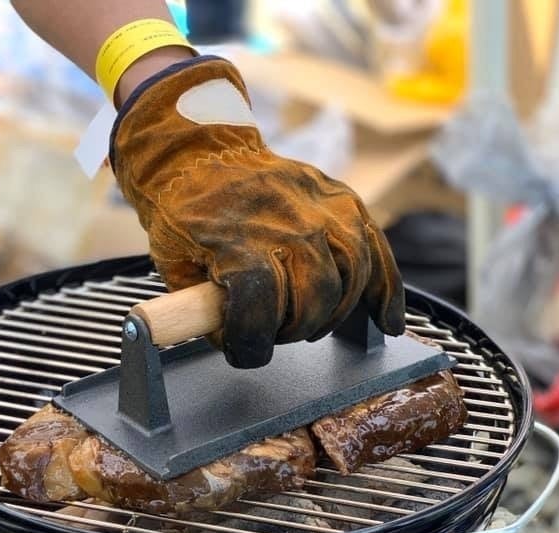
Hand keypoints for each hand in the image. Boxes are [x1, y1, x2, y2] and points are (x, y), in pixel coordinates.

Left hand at [110, 57, 405, 367]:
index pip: (259, 304)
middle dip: (296, 328)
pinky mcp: (342, 201)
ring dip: (334, 312)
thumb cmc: (184, 213)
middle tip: (277, 332)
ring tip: (311, 323)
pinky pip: (376, 249)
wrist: (200, 155)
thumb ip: (201, 307)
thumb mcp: (173, 263)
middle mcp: (286, 220)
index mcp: (236, 236)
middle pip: (316, 294)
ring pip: (353, 274)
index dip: (252, 341)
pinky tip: (385, 320)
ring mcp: (320, 207)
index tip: (244, 351)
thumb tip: (233, 338)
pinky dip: (385, 290)